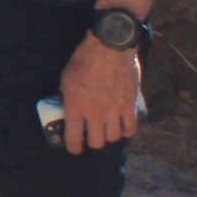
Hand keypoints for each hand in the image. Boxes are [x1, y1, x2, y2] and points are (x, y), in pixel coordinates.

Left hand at [57, 36, 141, 152]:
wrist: (109, 48)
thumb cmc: (84, 60)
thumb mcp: (66, 80)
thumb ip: (67, 98)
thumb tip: (66, 107)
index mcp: (75, 108)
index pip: (73, 139)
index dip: (73, 147)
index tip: (74, 148)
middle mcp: (95, 114)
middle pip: (96, 142)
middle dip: (92, 142)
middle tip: (92, 136)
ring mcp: (114, 111)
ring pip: (113, 138)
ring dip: (109, 136)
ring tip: (106, 129)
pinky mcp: (130, 105)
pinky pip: (131, 129)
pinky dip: (126, 131)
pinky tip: (122, 126)